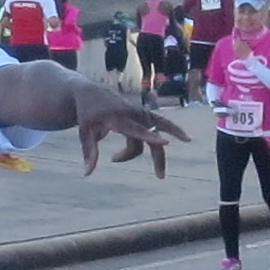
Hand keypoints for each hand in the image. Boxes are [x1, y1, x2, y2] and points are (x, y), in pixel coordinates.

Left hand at [70, 82, 185, 177]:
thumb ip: (89, 152)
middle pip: (151, 135)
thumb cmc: (87, 114)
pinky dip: (167, 132)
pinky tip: (183, 138)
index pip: (136, 130)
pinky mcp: (143, 114)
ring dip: (170, 137)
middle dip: (157, 156)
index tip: (166, 142)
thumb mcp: (84, 132)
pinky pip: (158, 125)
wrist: (91, 93)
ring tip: (185, 145)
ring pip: (160, 126)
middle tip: (160, 176)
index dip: (151, 137)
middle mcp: (132, 115)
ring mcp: (140, 113)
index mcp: (117, 118)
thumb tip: (87, 174)